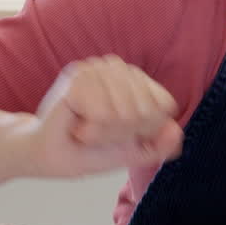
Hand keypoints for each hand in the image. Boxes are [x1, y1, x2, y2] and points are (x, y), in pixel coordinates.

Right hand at [26, 55, 182, 177]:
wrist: (49, 156)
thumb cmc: (89, 150)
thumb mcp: (132, 153)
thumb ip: (159, 147)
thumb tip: (176, 132)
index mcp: (137, 81)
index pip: (165, 105)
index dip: (147, 129)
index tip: (124, 135)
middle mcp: (120, 68)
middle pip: (145, 111)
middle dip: (123, 134)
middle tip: (100, 133)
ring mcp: (98, 68)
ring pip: (124, 113)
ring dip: (105, 133)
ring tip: (88, 130)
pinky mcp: (78, 76)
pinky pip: (103, 114)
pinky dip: (91, 130)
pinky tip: (78, 126)